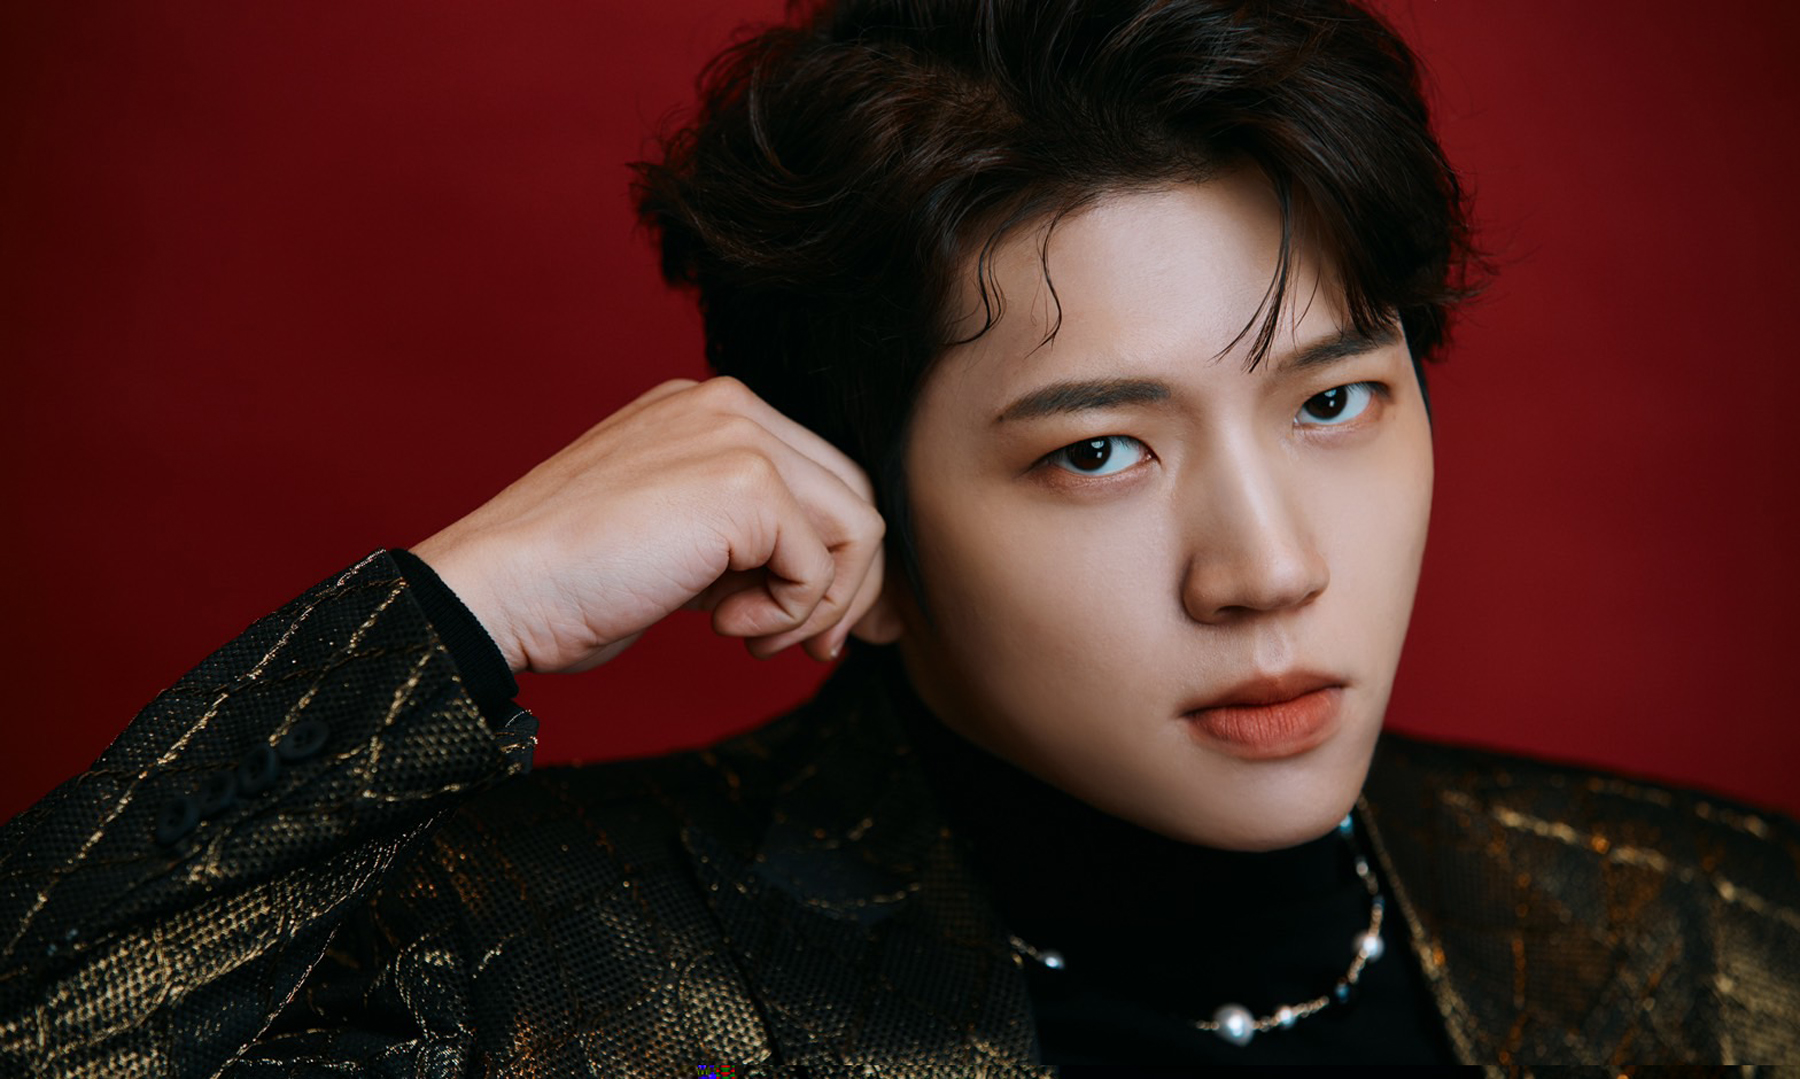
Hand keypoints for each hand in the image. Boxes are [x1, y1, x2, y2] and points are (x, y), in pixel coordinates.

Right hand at [412, 377, 895, 673]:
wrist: (498, 589)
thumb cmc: (572, 581)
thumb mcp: (677, 541)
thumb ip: (747, 540)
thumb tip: (831, 587)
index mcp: (708, 409)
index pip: (821, 477)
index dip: (836, 558)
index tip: (816, 624)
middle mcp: (730, 404)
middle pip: (852, 497)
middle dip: (847, 586)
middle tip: (811, 647)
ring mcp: (739, 436)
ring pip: (857, 528)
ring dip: (819, 605)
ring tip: (753, 636)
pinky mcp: (745, 484)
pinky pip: (820, 568)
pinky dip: (785, 616)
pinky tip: (721, 625)